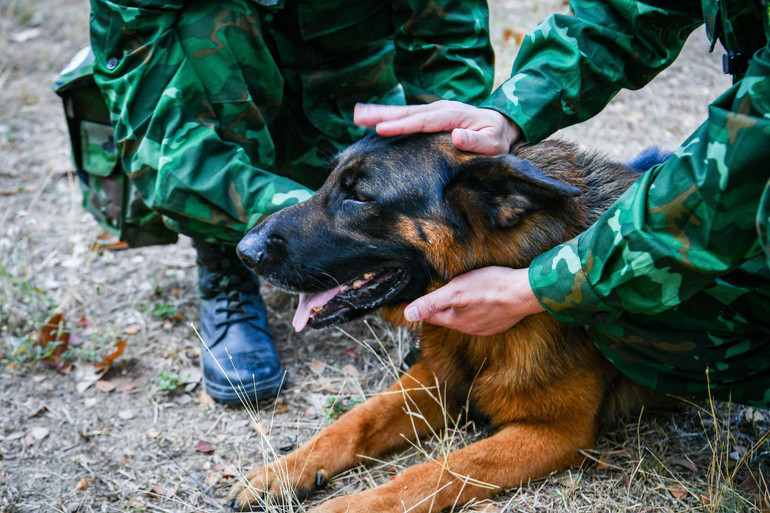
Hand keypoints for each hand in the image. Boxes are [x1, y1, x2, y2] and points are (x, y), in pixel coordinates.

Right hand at [354, 100, 521, 154]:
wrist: (501, 126)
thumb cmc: (496, 139)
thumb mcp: (493, 143)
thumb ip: (476, 141)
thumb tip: (457, 136)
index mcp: (451, 116)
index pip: (422, 121)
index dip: (402, 125)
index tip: (381, 129)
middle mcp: (439, 110)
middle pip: (406, 112)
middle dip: (381, 114)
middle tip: (357, 116)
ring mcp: (433, 111)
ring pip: (403, 112)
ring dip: (380, 113)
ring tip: (357, 115)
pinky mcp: (430, 117)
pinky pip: (407, 117)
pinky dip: (389, 117)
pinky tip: (373, 120)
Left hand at [403, 267, 544, 335]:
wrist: (525, 293)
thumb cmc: (490, 287)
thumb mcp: (456, 290)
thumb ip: (431, 302)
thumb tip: (407, 315)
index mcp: (455, 321)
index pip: (432, 316)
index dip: (426, 305)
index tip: (423, 295)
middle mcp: (469, 329)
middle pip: (449, 316)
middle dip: (445, 305)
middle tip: (443, 289)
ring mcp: (486, 328)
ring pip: (466, 317)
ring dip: (463, 307)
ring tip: (464, 292)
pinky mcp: (499, 323)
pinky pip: (483, 317)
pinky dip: (479, 308)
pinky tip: (484, 298)